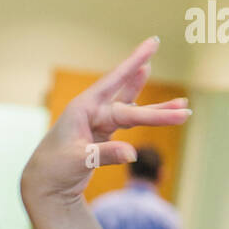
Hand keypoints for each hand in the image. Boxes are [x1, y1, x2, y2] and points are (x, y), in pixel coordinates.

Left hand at [20, 36, 190, 210]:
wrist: (44, 185)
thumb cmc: (54, 170)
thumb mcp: (78, 161)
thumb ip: (104, 154)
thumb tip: (132, 154)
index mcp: (83, 109)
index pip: (115, 84)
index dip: (134, 63)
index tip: (154, 43)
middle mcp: (92, 111)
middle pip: (130, 108)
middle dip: (157, 110)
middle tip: (184, 107)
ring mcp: (99, 123)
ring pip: (133, 113)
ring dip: (155, 112)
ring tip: (182, 107)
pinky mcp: (103, 135)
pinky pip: (127, 124)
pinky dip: (143, 118)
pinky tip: (159, 111)